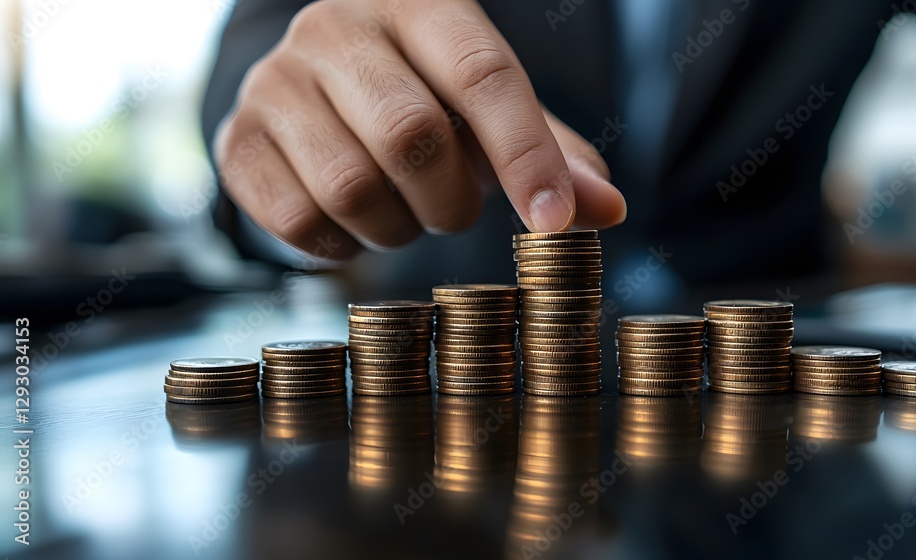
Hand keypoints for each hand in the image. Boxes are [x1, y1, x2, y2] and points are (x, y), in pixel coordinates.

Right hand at [214, 0, 626, 261]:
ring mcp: (275, 81)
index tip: (554, 222)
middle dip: (450, 201)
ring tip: (402, 210)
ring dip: (397, 226)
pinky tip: (353, 221)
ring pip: (352, 187)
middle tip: (454, 210)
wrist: (308, 84)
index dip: (525, 155)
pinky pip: (299, 222)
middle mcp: (336, 28)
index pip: (483, 75)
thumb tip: (607, 211)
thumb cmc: (419, 94)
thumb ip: (547, 153)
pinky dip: (343, 244)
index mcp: (416, 4)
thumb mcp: (486, 110)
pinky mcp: (235, 140)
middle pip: (413, 136)